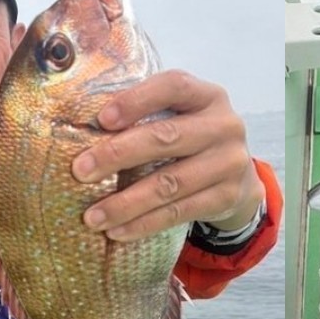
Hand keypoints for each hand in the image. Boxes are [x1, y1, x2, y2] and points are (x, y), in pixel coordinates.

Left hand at [72, 69, 265, 241]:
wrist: (239, 177)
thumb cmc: (193, 139)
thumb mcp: (182, 115)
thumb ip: (148, 113)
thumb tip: (82, 128)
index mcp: (208, 96)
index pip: (174, 86)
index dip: (137, 100)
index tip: (101, 119)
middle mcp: (225, 126)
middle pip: (167, 137)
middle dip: (118, 154)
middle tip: (80, 171)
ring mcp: (229, 163)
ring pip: (170, 183)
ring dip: (126, 202)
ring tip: (92, 216)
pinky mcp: (226, 197)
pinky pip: (179, 212)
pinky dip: (144, 223)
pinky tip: (118, 231)